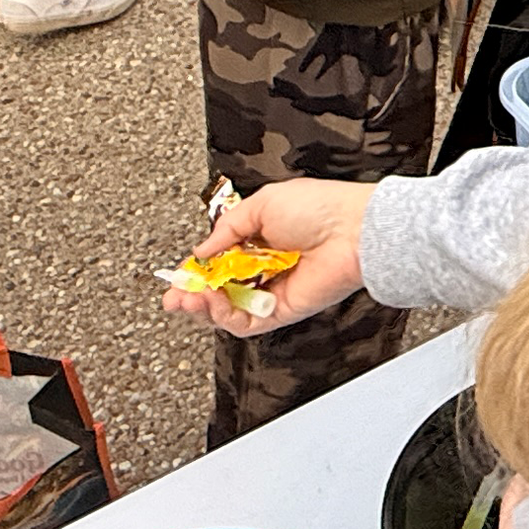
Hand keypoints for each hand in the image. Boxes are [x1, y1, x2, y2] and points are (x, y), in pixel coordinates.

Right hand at [160, 180, 374, 334]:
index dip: (198, 272)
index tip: (178, 276)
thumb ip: (227, 229)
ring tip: (189, 299)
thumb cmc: (321, 208)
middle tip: (174, 297)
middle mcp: (268, 268)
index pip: (221, 264)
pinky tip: (214, 302)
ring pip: (229, 312)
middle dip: (192, 296)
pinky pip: (248, 323)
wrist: (354, 229)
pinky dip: (226, 317)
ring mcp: (275, 291)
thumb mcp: (262, 205)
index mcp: (263, 241)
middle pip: (220, 292)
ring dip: (203, 308)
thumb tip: (202, 251)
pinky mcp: (284, 311)